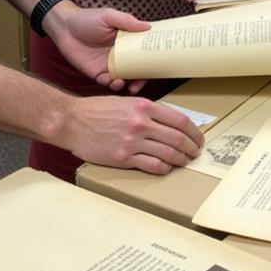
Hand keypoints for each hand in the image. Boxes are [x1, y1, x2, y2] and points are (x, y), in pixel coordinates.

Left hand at [45, 4, 150, 93]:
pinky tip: (109, 79)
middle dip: (141, 79)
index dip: (152, 60)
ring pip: (124, 79)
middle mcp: (121, 54)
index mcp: (127, 41)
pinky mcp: (97, 73)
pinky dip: (111, 84)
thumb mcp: (109, 16)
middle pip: (137, 69)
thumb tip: (148, 27)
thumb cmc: (87, 19)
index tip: (158, 66)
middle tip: (140, 83)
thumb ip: (127, 21)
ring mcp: (110, 64)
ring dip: (127, 84)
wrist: (64, 28)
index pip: (144, 52)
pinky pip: (108, 82)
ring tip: (124, 83)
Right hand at [65, 96, 204, 174]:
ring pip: (168, 153)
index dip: (194, 132)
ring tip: (184, 161)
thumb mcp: (126, 102)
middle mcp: (141, 123)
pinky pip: (151, 165)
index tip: (198, 138)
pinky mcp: (123, 157)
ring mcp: (132, 141)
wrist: (72, 121)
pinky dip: (163, 168)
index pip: (180, 120)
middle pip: (177, 138)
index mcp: (144, 106)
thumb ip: (148, 111)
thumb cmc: (97, 110)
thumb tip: (170, 123)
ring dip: (180, 160)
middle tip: (195, 153)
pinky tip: (166, 168)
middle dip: (191, 148)